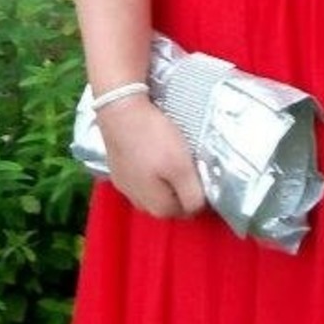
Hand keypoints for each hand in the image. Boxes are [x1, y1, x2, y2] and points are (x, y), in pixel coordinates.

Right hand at [97, 96, 207, 218]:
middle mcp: (138, 201)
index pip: (186, 212)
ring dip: (166, 180)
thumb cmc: (152, 138)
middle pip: (169, 203)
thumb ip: (193, 194)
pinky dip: (151, 169)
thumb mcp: (182, 167)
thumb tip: (199, 208)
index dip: (200, 196)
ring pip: (154, 190)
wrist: (120, 111)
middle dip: (183, 190)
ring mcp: (125, 185)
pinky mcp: (118, 168)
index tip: (205, 177)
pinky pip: (140, 176)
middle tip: (193, 167)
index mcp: (156, 206)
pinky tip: (155, 153)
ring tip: (175, 159)